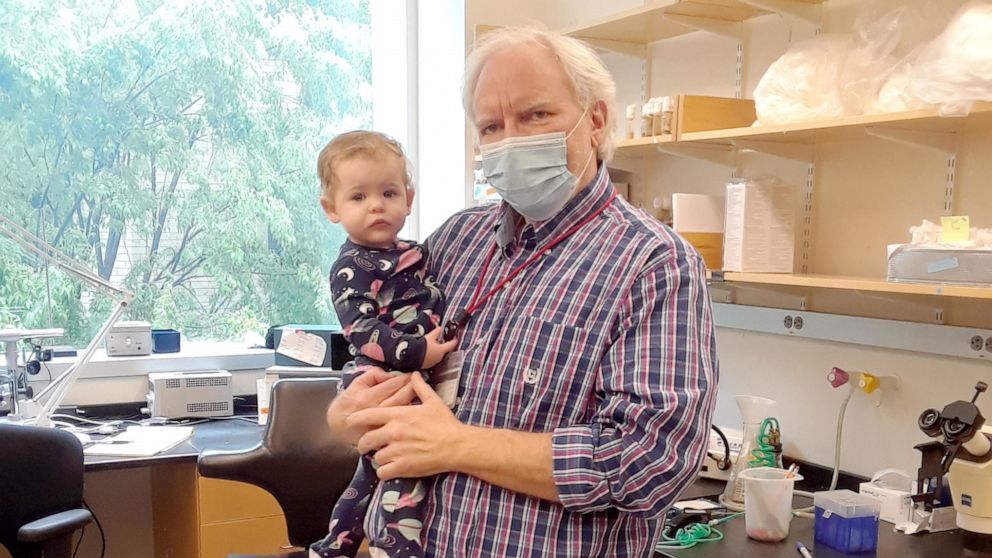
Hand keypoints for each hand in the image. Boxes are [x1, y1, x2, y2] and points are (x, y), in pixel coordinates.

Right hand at [326, 367, 411, 445]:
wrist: (337, 426)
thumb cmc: (347, 403)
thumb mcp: (356, 383)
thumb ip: (373, 375)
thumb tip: (391, 374)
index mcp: (367, 397)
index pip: (391, 385)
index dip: (404, 378)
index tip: (412, 374)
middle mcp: (374, 412)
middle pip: (400, 398)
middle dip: (412, 388)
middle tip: (420, 382)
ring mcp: (379, 426)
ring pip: (401, 412)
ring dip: (413, 401)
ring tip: (419, 393)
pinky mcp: (382, 436)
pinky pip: (398, 424)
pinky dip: (407, 416)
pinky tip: (413, 410)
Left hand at [348, 373, 466, 479]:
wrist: (457, 445)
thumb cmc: (445, 423)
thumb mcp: (433, 401)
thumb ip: (420, 387)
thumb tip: (414, 374)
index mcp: (397, 414)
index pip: (367, 415)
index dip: (355, 419)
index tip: (350, 422)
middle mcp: (393, 432)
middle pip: (366, 440)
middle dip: (364, 444)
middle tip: (366, 447)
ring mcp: (396, 450)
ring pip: (375, 457)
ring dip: (379, 458)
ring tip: (387, 457)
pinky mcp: (402, 467)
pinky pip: (382, 472)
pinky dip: (385, 472)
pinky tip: (391, 469)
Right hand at [421, 326, 457, 368]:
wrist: (412, 357)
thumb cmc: (422, 347)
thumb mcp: (430, 336)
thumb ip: (436, 332)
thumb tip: (440, 328)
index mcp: (442, 350)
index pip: (452, 344)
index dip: (454, 340)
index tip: (456, 339)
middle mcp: (440, 357)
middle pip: (444, 350)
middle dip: (442, 345)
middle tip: (438, 340)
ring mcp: (434, 362)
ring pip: (437, 354)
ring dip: (435, 350)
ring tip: (429, 345)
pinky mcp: (427, 365)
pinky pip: (431, 358)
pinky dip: (430, 355)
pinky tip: (424, 351)